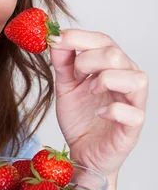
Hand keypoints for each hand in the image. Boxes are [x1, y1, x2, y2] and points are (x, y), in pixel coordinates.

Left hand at [49, 29, 147, 183]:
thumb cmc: (80, 117)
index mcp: (112, 66)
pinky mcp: (133, 126)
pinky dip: (113, 111)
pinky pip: (133, 113)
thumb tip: (55, 37)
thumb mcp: (66, 85)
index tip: (55, 37)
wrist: (82, 153)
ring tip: (90, 91)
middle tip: (75, 75)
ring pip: (135, 78)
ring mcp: (133, 103)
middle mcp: (127, 79)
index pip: (103, 40)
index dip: (79, 37)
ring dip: (106, 80)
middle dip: (88, 60)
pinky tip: (100, 113)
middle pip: (116, 55)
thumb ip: (63, 62)